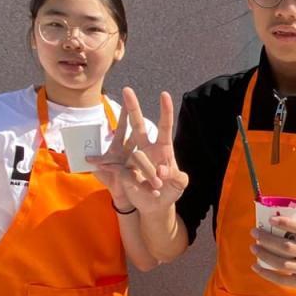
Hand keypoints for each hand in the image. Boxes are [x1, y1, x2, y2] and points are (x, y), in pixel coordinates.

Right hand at [88, 88, 187, 214]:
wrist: (156, 205)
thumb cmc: (171, 191)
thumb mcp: (179, 185)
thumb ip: (177, 178)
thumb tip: (162, 171)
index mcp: (163, 149)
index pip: (165, 127)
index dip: (165, 111)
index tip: (164, 94)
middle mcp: (146, 149)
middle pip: (138, 125)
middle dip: (132, 107)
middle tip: (127, 89)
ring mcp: (133, 159)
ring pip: (134, 156)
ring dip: (146, 173)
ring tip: (157, 187)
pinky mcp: (123, 171)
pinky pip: (119, 170)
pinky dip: (116, 172)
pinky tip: (117, 176)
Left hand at [251, 215, 295, 289]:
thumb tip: (271, 222)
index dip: (286, 223)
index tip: (270, 219)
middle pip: (287, 247)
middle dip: (267, 239)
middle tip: (254, 232)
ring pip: (282, 264)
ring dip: (265, 255)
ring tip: (254, 247)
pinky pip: (282, 279)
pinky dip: (267, 273)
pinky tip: (256, 266)